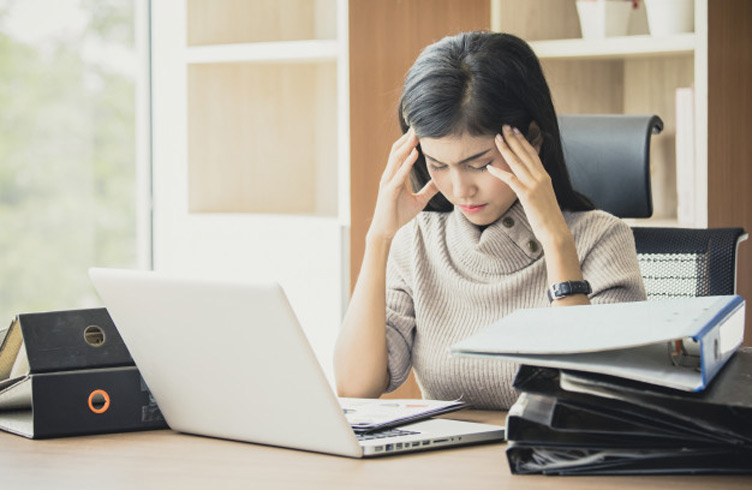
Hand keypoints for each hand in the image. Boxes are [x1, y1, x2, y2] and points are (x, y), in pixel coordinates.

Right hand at [368, 128, 438, 241]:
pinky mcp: (389, 191)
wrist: (386, 230)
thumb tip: (440, 182)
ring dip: (407, 146)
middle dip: (407, 138)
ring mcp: (387, 182)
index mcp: (395, 175)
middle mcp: (389, 175)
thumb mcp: (419, 200)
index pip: (401, 153)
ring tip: (416, 135)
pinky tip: (414, 154)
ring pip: (396, 159)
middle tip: (418, 125)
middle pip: (397, 151)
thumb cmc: (398, 214)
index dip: (409, 141)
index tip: (419, 130)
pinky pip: (399, 174)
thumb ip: (428, 190)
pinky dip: (407, 163)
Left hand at [487, 125, 570, 247]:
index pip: (533, 154)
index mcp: (545, 176)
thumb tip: (529, 183)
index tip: (516, 130)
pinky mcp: (527, 195)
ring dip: (506, 149)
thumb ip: (537, 186)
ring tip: (497, 138)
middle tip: (505, 126)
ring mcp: (535, 185)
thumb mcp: (544, 197)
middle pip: (525, 153)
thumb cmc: (548, 217)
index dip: (524, 141)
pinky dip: (500, 172)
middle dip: (514, 138)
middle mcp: (541, 177)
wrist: (555, 230)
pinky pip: (511, 180)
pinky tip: (490, 167)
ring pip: (518, 162)